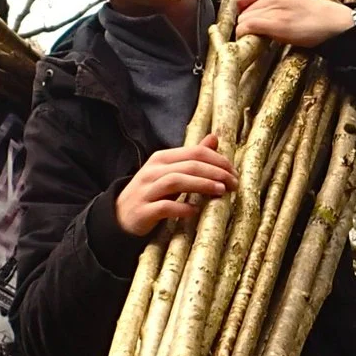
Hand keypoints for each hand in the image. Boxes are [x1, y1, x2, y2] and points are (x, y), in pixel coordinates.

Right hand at [114, 134, 233, 236]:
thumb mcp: (170, 172)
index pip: (194, 153)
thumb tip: (214, 138)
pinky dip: (181, 208)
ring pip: (176, 181)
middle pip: (189, 165)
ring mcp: (146, 190)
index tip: (234, 172)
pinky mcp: (143, 211)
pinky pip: (164, 207)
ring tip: (221, 191)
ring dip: (202, 185)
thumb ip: (192, 157)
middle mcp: (152, 171)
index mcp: (162, 159)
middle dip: (215, 172)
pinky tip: (194, 211)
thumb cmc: (152, 193)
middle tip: (234, 183)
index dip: (218, 160)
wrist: (120, 216)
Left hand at [233, 0, 355, 49]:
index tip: (244, 19)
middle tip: (253, 32)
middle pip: (241, 10)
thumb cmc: (312, 12)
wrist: (332, 21)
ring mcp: (275, 9)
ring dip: (245, 31)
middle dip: (243, 22)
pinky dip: (246, 35)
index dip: (239, 10)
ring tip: (257, 37)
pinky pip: (249, 27)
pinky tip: (253, 40)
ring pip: (243, 19)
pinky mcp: (278, 24)